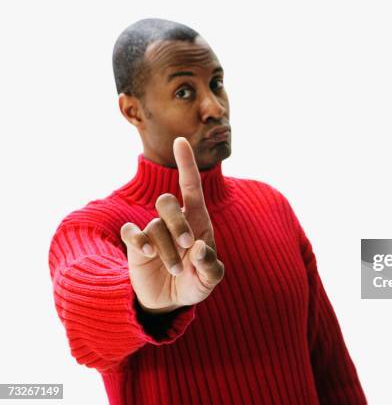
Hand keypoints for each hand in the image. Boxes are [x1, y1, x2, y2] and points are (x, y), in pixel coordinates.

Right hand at [120, 137, 224, 313]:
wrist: (171, 301)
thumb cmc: (196, 281)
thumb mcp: (210, 279)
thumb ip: (210, 265)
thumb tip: (199, 247)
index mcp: (197, 221)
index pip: (191, 187)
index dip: (186, 164)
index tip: (180, 141)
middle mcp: (174, 221)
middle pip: (167, 202)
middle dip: (177, 222)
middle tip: (187, 244)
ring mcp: (153, 231)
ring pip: (153, 226)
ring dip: (166, 249)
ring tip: (176, 271)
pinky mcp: (136, 244)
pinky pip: (130, 231)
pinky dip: (138, 240)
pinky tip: (147, 253)